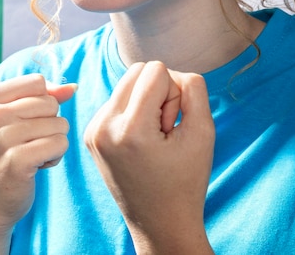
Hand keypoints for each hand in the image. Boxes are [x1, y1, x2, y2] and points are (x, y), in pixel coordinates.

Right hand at [0, 74, 75, 232]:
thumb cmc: (4, 153)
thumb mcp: (14, 118)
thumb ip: (43, 97)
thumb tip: (73, 88)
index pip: (38, 83)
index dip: (42, 102)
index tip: (24, 123)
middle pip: (50, 102)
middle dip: (49, 123)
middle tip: (28, 143)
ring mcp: (2, 138)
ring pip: (59, 123)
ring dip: (53, 141)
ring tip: (32, 155)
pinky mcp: (17, 161)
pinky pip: (60, 143)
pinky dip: (55, 156)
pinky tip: (37, 167)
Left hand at [84, 61, 214, 253]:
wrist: (160, 223)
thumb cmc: (186, 180)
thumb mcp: (204, 131)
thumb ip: (194, 88)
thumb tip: (171, 72)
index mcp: (129, 130)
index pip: (156, 70)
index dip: (175, 93)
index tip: (173, 127)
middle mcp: (103, 127)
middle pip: (138, 70)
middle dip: (159, 92)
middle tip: (165, 129)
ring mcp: (92, 130)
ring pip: (128, 81)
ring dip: (147, 99)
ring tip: (154, 135)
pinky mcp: (91, 133)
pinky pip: (118, 98)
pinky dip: (135, 110)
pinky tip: (141, 140)